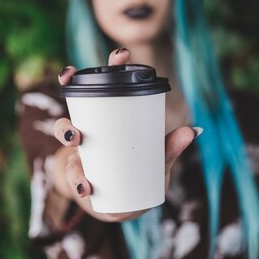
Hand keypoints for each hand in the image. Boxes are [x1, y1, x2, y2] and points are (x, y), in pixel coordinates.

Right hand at [53, 48, 198, 221]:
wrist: (121, 205)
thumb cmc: (138, 173)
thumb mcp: (157, 159)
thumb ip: (171, 147)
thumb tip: (193, 130)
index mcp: (111, 116)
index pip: (108, 83)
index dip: (111, 65)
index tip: (122, 53)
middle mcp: (90, 126)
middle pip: (79, 98)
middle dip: (74, 84)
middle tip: (78, 78)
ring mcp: (79, 149)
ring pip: (65, 130)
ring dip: (67, 131)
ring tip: (78, 138)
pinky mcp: (76, 174)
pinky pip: (72, 174)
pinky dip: (79, 182)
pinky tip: (86, 187)